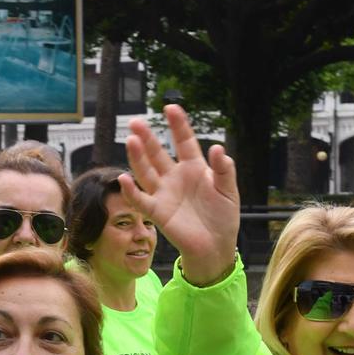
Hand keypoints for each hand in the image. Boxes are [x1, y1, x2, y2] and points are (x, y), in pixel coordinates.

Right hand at [120, 104, 240, 286]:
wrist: (216, 246)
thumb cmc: (223, 217)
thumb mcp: (229, 190)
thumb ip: (224, 169)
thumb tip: (218, 148)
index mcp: (194, 168)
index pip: (183, 141)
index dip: (177, 125)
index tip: (170, 108)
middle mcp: (175, 177)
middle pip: (157, 153)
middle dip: (147, 137)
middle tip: (136, 122)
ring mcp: (164, 194)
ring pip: (146, 172)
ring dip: (137, 157)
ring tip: (131, 141)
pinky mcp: (158, 212)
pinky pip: (141, 200)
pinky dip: (131, 191)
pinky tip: (124, 179)